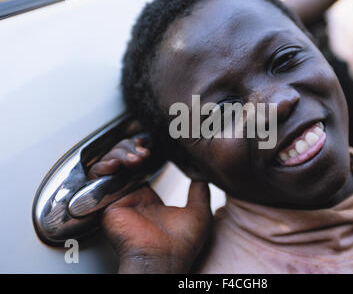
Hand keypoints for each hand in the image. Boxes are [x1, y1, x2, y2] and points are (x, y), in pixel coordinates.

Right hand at [87, 125, 211, 272]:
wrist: (164, 260)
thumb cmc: (181, 246)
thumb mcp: (198, 213)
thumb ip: (199, 194)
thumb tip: (203, 179)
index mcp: (148, 198)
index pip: (140, 165)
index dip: (144, 150)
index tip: (152, 143)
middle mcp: (131, 196)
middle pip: (123, 160)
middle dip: (132, 148)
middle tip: (145, 150)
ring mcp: (118, 198)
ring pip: (110, 164)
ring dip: (122, 153)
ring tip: (138, 157)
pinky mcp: (107, 202)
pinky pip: (98, 177)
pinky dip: (105, 165)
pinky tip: (119, 164)